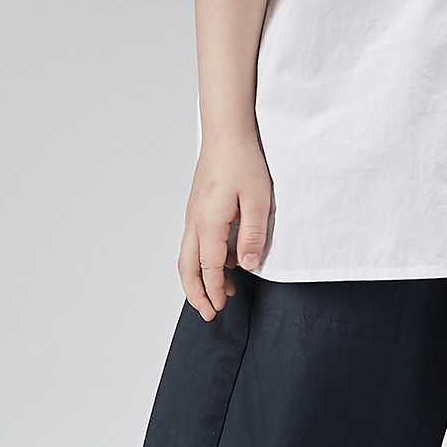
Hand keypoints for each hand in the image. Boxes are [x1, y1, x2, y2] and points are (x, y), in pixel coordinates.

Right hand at [179, 133, 273, 319]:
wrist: (226, 133)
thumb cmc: (243, 162)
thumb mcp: (259, 200)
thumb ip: (253, 235)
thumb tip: (247, 265)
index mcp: (208, 222)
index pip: (208, 267)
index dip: (214, 290)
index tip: (221, 307)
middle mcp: (194, 221)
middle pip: (187, 267)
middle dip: (196, 294)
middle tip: (209, 312)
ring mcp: (192, 214)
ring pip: (187, 256)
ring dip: (200, 278)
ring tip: (222, 292)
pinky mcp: (197, 208)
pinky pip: (194, 241)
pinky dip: (202, 259)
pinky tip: (225, 261)